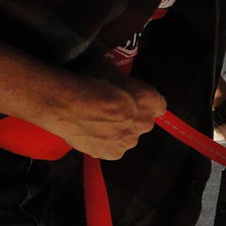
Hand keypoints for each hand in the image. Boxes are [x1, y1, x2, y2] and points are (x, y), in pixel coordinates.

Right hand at [31, 73, 166, 159]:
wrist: (67, 105)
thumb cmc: (90, 82)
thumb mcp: (110, 70)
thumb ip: (121, 82)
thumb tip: (117, 84)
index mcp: (149, 100)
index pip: (158, 105)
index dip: (144, 103)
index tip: (133, 101)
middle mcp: (145, 123)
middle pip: (142, 122)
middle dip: (131, 118)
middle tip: (111, 111)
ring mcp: (129, 141)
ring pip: (127, 137)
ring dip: (117, 132)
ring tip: (96, 123)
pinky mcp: (114, 154)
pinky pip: (112, 148)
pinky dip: (103, 143)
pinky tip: (90, 134)